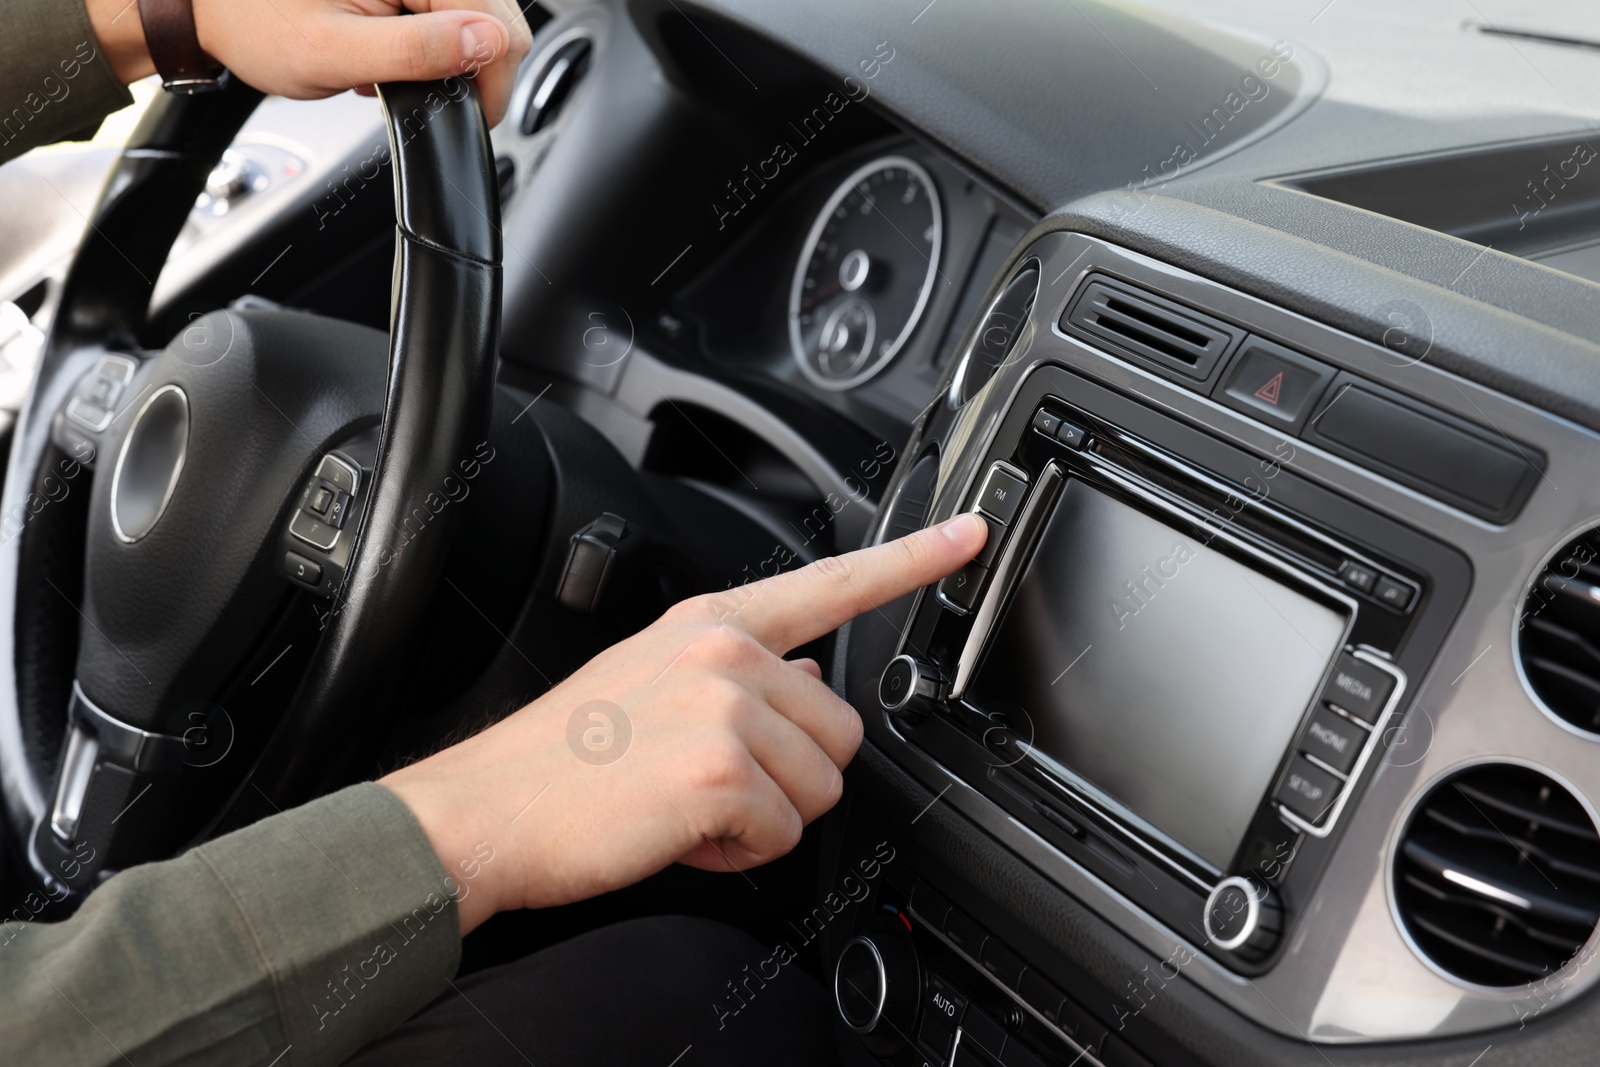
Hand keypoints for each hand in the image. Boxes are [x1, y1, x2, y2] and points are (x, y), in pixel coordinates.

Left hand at [85, 0, 534, 126]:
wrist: (211, 0)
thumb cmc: (253, 21)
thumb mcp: (331, 54)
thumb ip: (415, 51)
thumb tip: (485, 44)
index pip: (499, 22)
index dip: (493, 80)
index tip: (469, 114)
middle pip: (498, 14)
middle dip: (476, 65)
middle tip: (429, 97)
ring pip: (482, 12)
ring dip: (457, 52)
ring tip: (405, 70)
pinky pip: (453, 5)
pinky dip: (438, 35)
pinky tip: (403, 47)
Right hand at [380, 513, 987, 933]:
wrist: (484, 812)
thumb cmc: (561, 758)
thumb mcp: (649, 680)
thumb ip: (739, 670)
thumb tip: (804, 677)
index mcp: (710, 623)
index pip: (832, 584)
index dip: (914, 559)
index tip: (968, 534)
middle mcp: (725, 652)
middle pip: (840, 732)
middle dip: (790, 776)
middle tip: (706, 781)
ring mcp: (725, 706)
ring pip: (821, 788)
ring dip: (763, 818)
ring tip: (685, 804)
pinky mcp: (721, 770)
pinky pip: (783, 834)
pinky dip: (738, 853)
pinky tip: (680, 831)